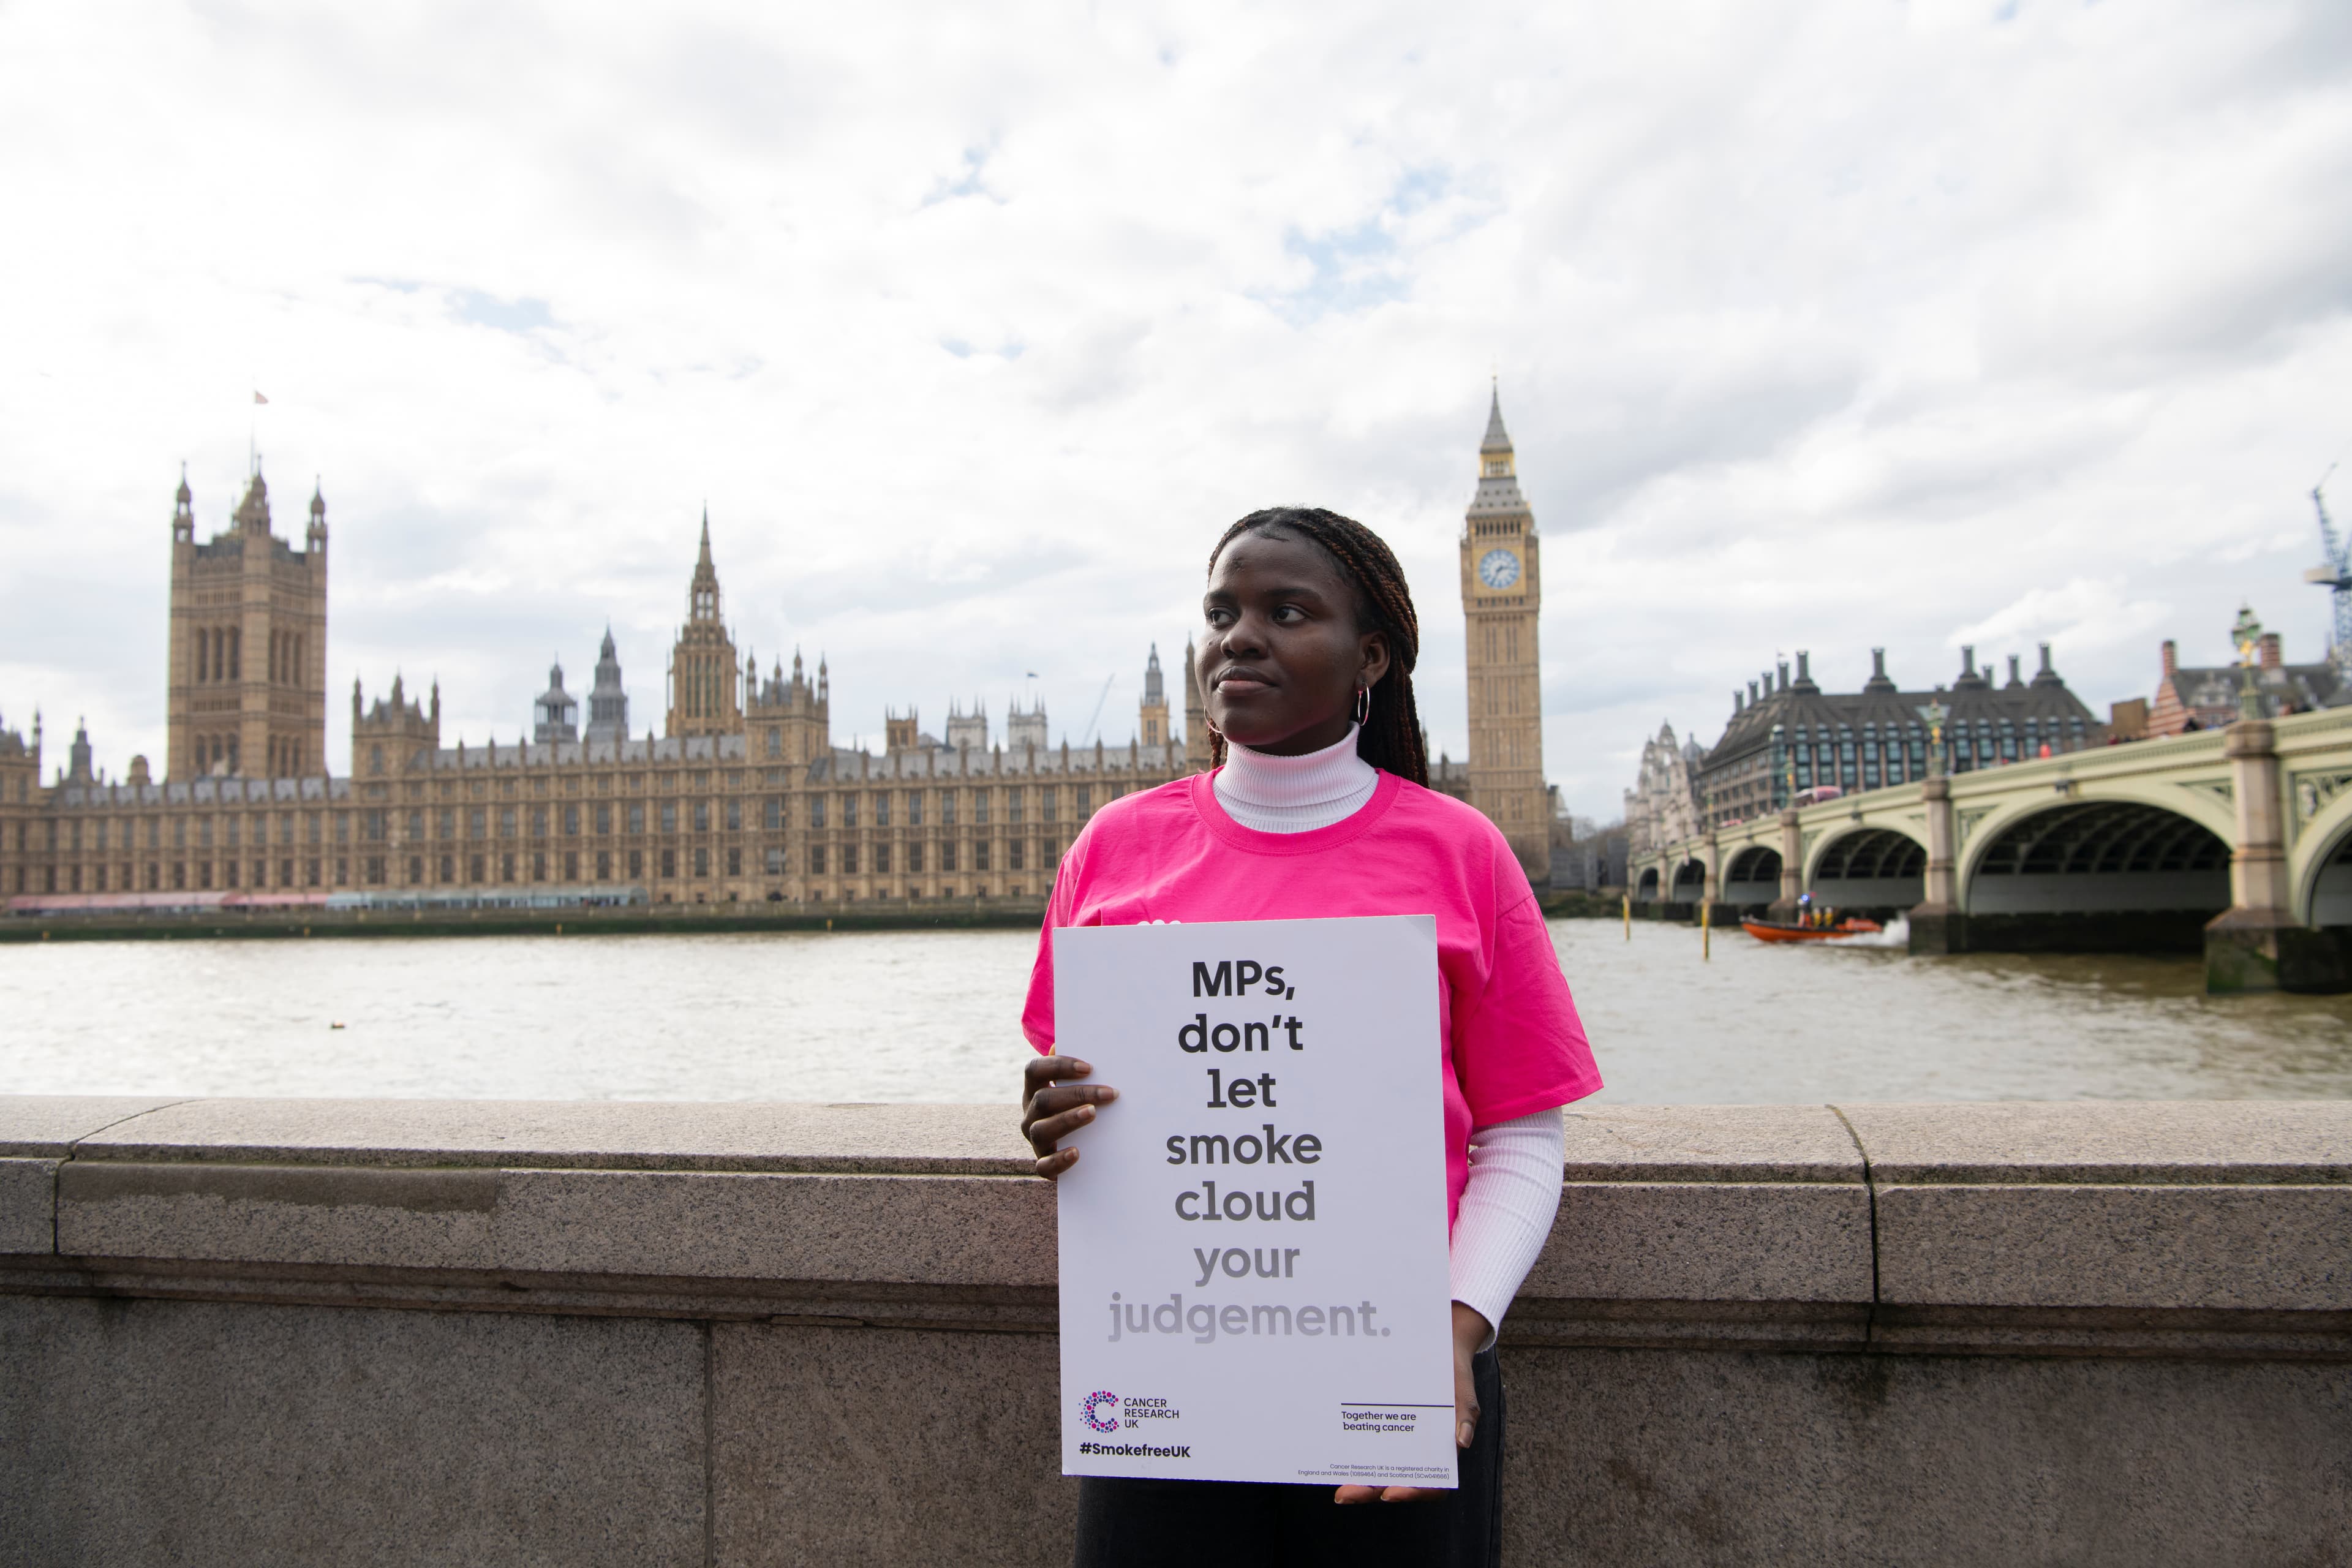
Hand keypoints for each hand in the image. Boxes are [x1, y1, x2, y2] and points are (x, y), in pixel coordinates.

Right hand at [1021, 1055, 1117, 1178]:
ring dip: (1068, 1120)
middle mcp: (1030, 1113)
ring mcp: (1034, 1139)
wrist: (1077, 1148)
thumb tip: (1063, 1043)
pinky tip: (1077, 1152)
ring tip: (1093, 1114)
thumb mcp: (1074, 1087)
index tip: (1089, 1068)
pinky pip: (1044, 1166)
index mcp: (1034, 1090)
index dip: (1058, 1066)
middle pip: (1043, 1099)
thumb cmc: (1076, 1106)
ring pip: (1041, 1130)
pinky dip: (1059, 1159)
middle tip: (1108, 1093)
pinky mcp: (1043, 1164)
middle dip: (1077, 1094)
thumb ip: (1074, 1069)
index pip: (1033, 1070)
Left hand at [1333, 1301, 1487, 1504]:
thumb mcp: (1462, 1387)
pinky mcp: (1378, 1424)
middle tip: (1345, 1494)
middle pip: (1393, 1480)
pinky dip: (1350, 1451)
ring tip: (1334, 1481)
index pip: (1431, 1485)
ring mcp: (1395, 1439)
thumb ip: (1465, 1411)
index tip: (1391, 1493)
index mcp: (1440, 1449)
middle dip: (1369, 1490)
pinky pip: (1364, 1442)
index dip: (1413, 1493)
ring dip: (1356, 1478)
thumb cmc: (1452, 1371)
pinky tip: (1332, 1450)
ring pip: (1376, 1468)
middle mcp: (1416, 1450)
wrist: (1437, 1345)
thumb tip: (1462, 1441)